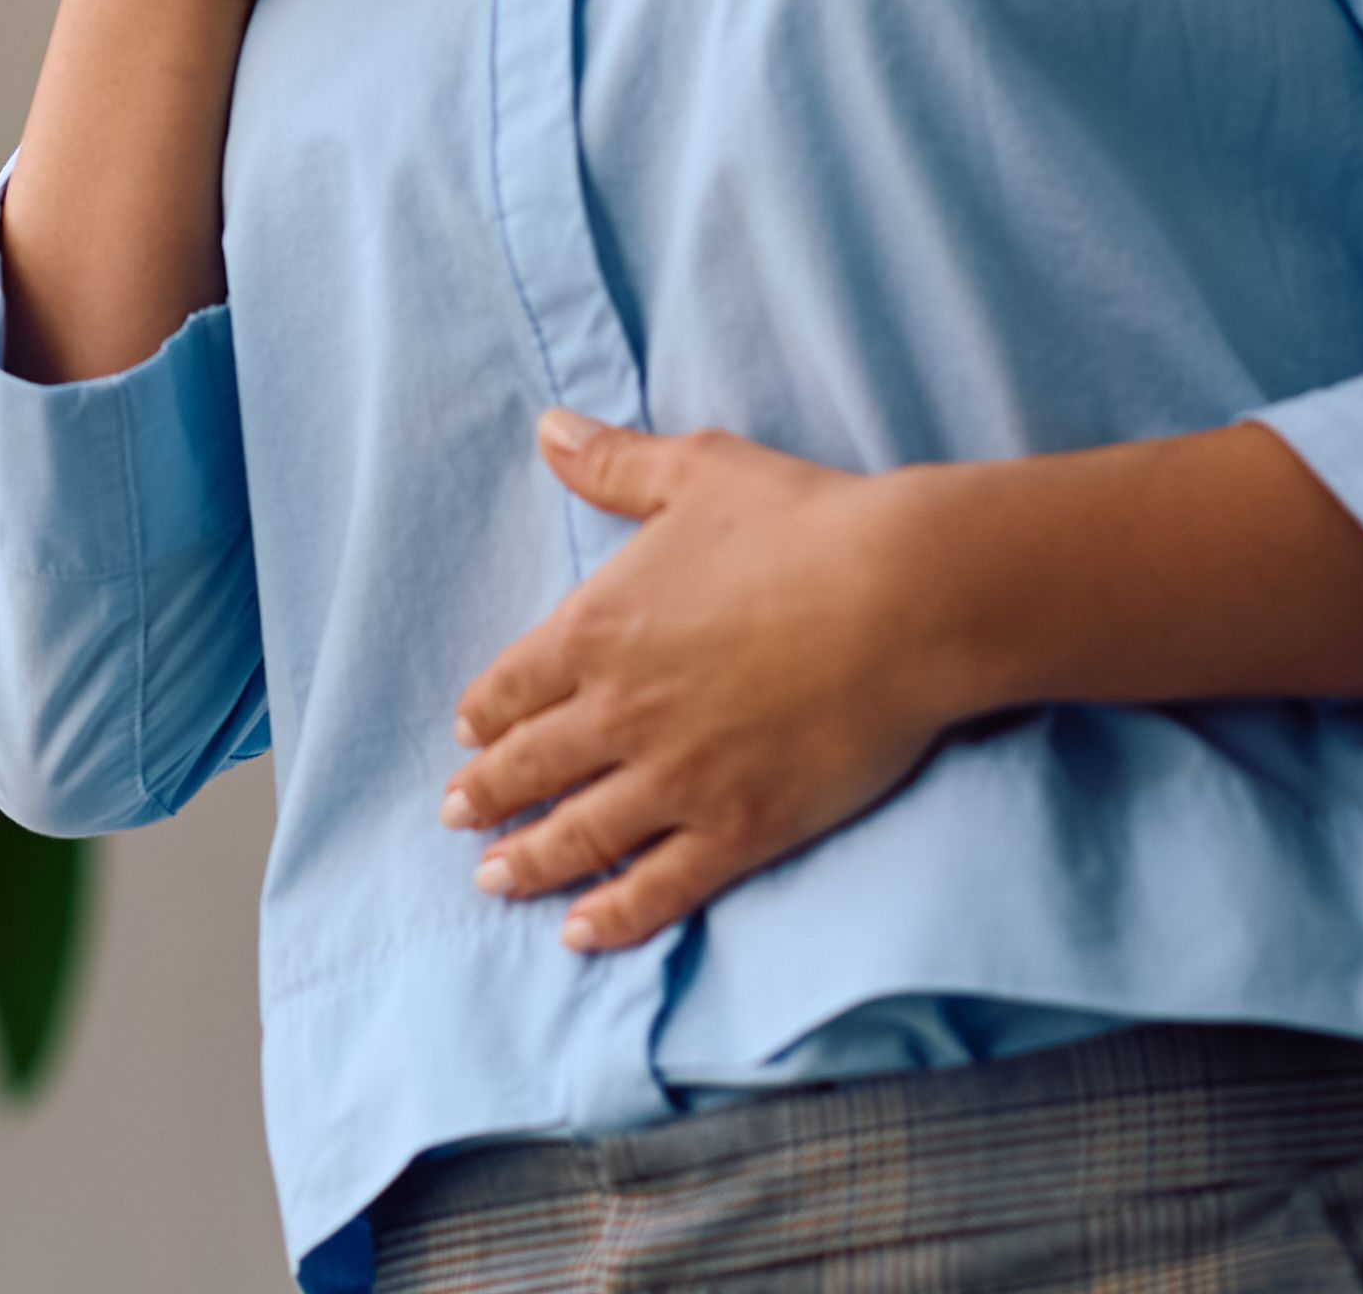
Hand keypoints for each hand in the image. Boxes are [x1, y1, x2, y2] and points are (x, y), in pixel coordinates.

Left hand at [441, 414, 961, 955]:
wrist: (905, 597)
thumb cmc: (805, 523)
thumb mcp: (696, 472)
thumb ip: (614, 463)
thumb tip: (549, 429)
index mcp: (597, 627)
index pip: (514, 685)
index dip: (485, 716)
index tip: (466, 738)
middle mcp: (620, 711)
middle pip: (530, 767)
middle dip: (486, 795)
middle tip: (457, 817)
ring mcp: (677, 779)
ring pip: (580, 835)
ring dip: (529, 862)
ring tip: (494, 881)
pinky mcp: (739, 829)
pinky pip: (659, 887)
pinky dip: (612, 916)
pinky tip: (581, 933)